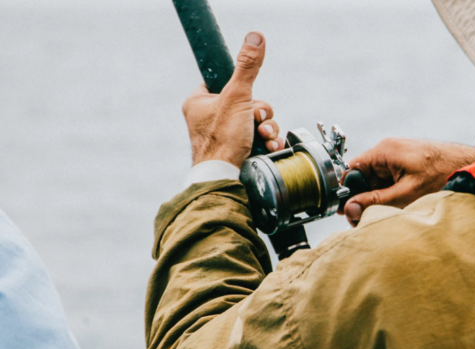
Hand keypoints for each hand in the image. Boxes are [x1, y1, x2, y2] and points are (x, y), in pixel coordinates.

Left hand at [181, 32, 284, 167]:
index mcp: (199, 102)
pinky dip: (267, 141)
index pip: (224, 81)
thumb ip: (247, 68)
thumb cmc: (222, 141)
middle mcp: (209, 118)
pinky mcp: (238, 149)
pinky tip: (269, 146)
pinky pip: (258, 137)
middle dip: (261, 114)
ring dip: (268, 128)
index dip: (242, 89)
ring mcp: (224, 135)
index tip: (245, 97)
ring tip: (264, 137)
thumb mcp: (237, 97)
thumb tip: (255, 38)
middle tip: (256, 121)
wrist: (226, 178)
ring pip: (256, 121)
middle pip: (248, 102)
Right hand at [340, 138, 474, 225]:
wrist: (473, 166)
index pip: (351, 170)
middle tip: (366, 219)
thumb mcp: (406, 194)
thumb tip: (350, 209)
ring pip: (375, 182)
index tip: (348, 211)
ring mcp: (397, 157)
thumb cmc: (445, 174)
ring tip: (389, 213)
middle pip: (362, 178)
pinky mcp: (407, 164)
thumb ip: (376, 202)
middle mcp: (387, 150)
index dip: (347, 192)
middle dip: (363, 199)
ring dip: (377, 199)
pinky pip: (389, 181)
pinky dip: (389, 195)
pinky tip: (398, 205)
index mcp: (384, 151)